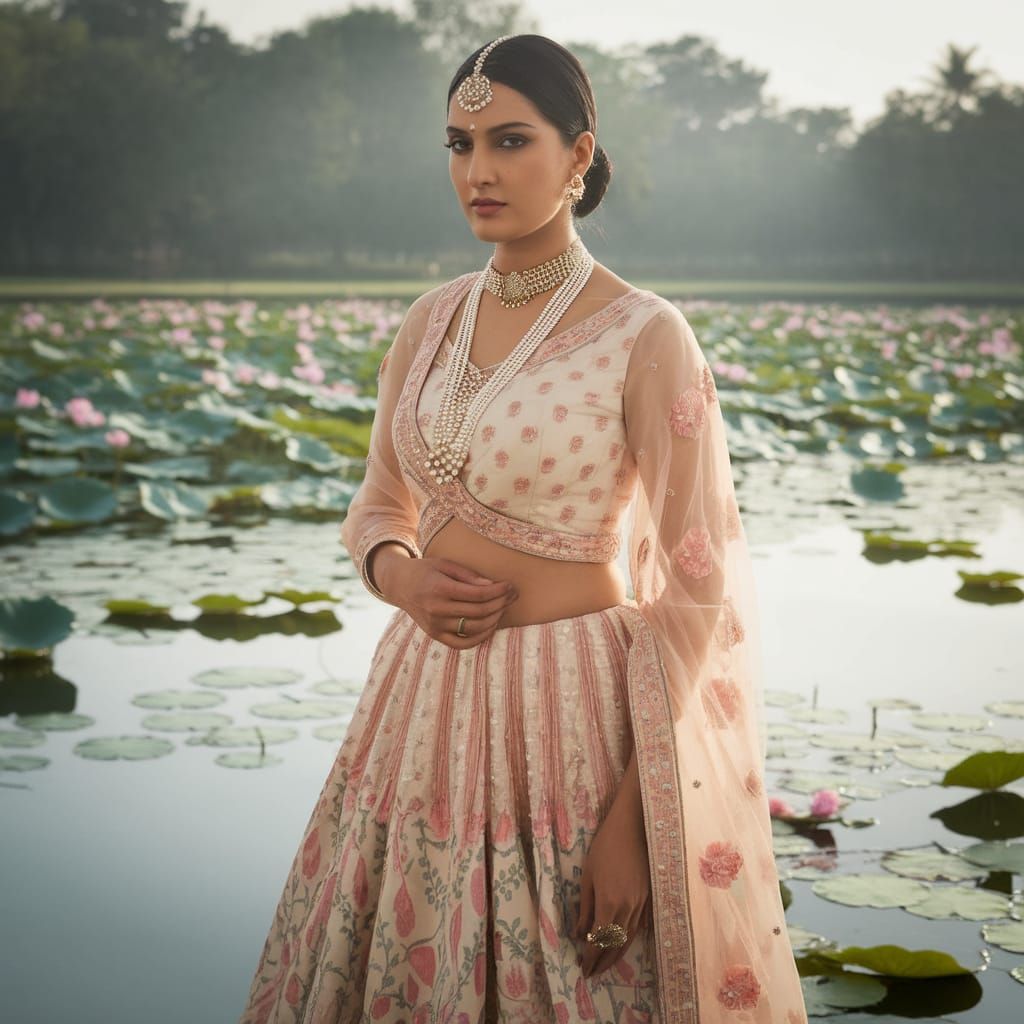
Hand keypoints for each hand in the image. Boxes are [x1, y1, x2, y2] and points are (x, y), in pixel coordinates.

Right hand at [375, 549, 517, 648]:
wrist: (399, 585)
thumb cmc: (426, 570)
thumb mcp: (445, 564)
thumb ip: (469, 576)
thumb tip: (493, 586)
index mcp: (440, 588)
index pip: (478, 594)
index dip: (499, 591)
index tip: (510, 586)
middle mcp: (437, 609)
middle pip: (480, 611)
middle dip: (501, 603)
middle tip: (513, 595)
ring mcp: (435, 625)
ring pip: (475, 628)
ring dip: (495, 619)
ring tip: (503, 608)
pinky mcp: (435, 635)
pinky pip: (462, 643)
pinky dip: (480, 638)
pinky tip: (490, 626)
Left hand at [573, 805, 651, 979]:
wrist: (632, 828)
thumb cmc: (604, 847)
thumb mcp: (588, 876)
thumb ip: (584, 907)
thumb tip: (579, 934)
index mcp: (609, 903)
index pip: (599, 940)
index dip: (590, 957)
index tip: (583, 968)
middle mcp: (628, 909)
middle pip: (616, 945)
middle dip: (603, 962)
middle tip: (592, 973)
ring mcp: (641, 904)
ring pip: (629, 939)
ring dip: (617, 955)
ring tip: (605, 965)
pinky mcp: (649, 898)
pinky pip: (639, 926)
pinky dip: (629, 939)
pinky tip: (623, 944)